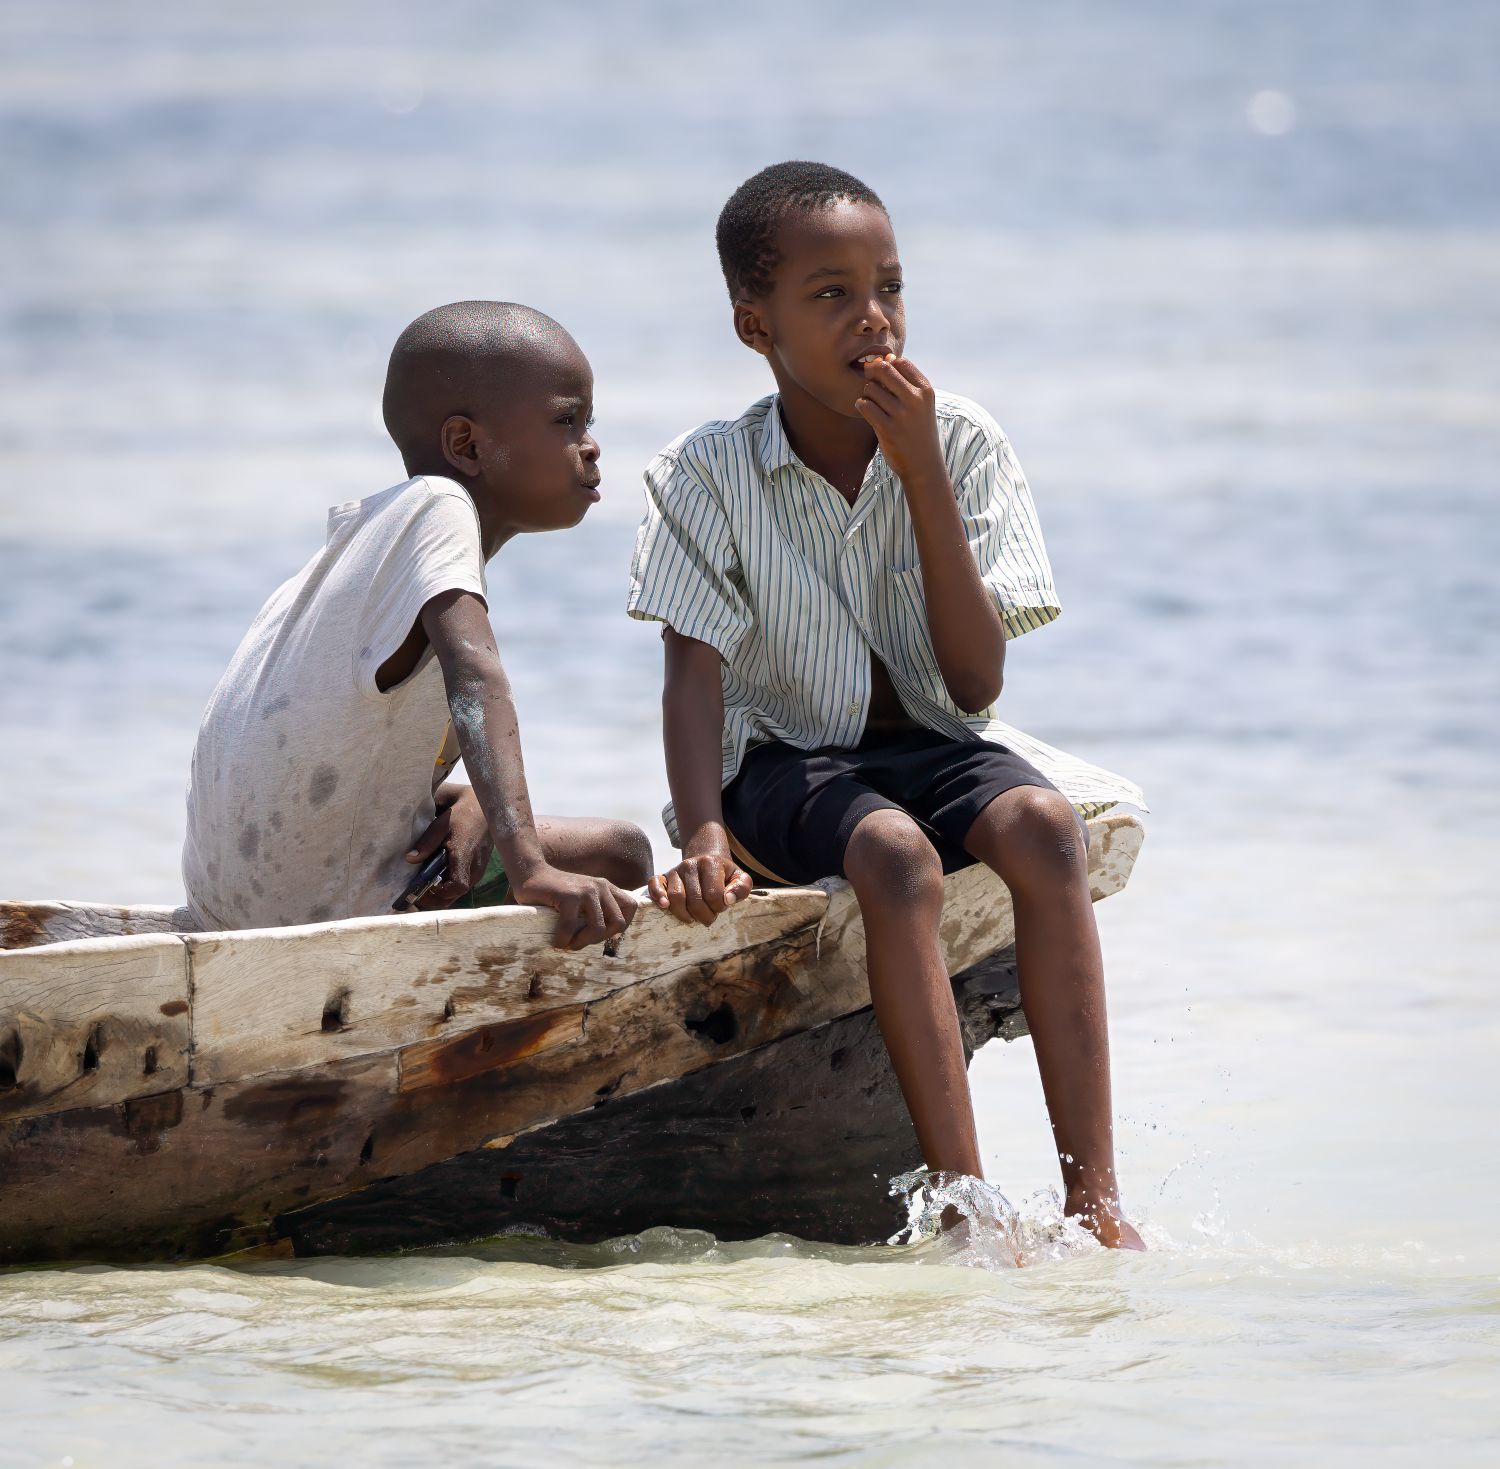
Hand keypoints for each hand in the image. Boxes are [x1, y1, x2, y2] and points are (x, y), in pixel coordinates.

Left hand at [404, 785, 491, 909]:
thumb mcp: (442, 823)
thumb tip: (410, 859)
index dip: (439, 894)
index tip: (422, 890)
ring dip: (442, 894)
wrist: (485, 807)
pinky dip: (449, 887)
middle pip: (455, 895)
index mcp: (465, 857)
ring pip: (459, 892)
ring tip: (424, 888)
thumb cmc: (463, 813)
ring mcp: (479, 870)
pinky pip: (463, 884)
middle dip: (436, 899)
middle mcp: (475, 868)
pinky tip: (437, 880)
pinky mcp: (479, 868)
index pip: (457, 887)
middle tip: (417, 895)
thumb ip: (427, 841)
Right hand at [510, 865, 639, 949]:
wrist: (529, 873)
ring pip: (598, 929)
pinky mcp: (569, 895)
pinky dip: (563, 940)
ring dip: (582, 943)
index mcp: (606, 887)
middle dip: (600, 939)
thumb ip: (595, 910)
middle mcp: (600, 886)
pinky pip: (571, 928)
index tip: (600, 934)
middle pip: (618, 923)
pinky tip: (556, 941)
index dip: (619, 926)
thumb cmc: (554, 892)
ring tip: (568, 943)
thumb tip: (605, 938)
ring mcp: (586, 890)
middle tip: (580, 941)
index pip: (631, 908)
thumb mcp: (582, 898)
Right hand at [647, 851, 753, 925]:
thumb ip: (741, 888)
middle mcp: (690, 864)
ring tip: (693, 918)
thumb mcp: (740, 878)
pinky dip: (657, 896)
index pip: (714, 895)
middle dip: (704, 916)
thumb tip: (728, 900)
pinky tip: (665, 906)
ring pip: (676, 898)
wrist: (707, 860)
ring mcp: (675, 870)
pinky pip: (654, 884)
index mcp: (710, 863)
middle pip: (695, 900)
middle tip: (709, 917)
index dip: (719, 907)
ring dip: (685, 915)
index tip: (722, 906)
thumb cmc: (724, 875)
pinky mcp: (664, 876)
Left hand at [854, 355, 945, 489]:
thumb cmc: (918, 430)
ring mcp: (901, 414)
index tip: (883, 376)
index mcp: (925, 390)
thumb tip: (886, 357)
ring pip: (871, 389)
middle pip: (884, 370)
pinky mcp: (887, 428)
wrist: (923, 465)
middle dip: (872, 372)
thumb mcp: (921, 405)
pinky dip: (861, 405)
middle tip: (870, 380)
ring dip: (867, 394)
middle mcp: (915, 399)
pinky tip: (866, 410)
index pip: (900, 363)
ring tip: (873, 404)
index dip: (887, 365)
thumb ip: (906, 382)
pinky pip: (865, 405)